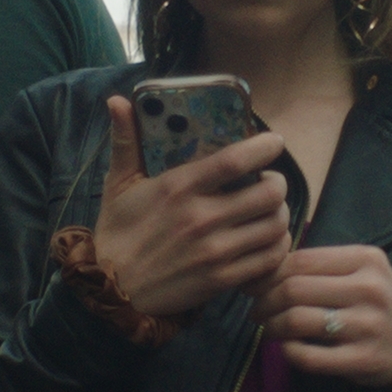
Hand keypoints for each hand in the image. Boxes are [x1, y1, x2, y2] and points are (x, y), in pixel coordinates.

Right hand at [89, 96, 292, 317]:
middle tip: (270, 182)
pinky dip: (276, 247)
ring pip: (274, 225)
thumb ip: (125, 140)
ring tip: (271, 211)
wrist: (112, 291)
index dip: (264, 147)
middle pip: (268, 192)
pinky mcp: (221, 279)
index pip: (234, 160)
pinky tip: (267, 241)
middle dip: (278, 183)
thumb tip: (117, 100)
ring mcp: (214, 251)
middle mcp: (201, 218)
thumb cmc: (117, 234)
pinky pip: (269, 259)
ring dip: (280, 215)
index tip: (274, 142)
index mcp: (178, 187)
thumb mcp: (118, 184)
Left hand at [255, 245, 391, 385]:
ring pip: (297, 320)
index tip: (255, 287)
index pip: (300, 260)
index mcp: (366, 259)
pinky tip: (287, 349)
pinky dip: (288, 352)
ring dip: (272, 327)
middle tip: (257, 312)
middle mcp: (369, 289)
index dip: (268, 275)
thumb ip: (319, 267)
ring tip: (269, 330)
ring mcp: (368, 325)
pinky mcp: (363, 359)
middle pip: (293, 289)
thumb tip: (261, 273)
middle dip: (264, 302)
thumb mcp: (360, 272)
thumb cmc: (375, 304)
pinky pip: (308, 356)